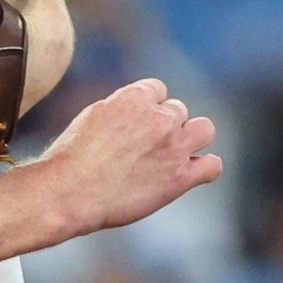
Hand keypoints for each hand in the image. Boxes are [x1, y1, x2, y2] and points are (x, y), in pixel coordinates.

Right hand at [23, 79, 223, 242]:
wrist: (70, 192)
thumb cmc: (70, 159)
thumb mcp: (92, 116)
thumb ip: (121, 109)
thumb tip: (135, 113)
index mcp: (136, 97)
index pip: (159, 90)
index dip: (148, 109)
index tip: (135, 127)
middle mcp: (160, 118)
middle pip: (179, 111)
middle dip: (164, 127)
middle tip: (142, 151)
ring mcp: (174, 147)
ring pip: (205, 129)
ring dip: (192, 139)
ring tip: (172, 156)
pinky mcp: (180, 177)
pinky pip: (212, 165)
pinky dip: (206, 168)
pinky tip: (191, 174)